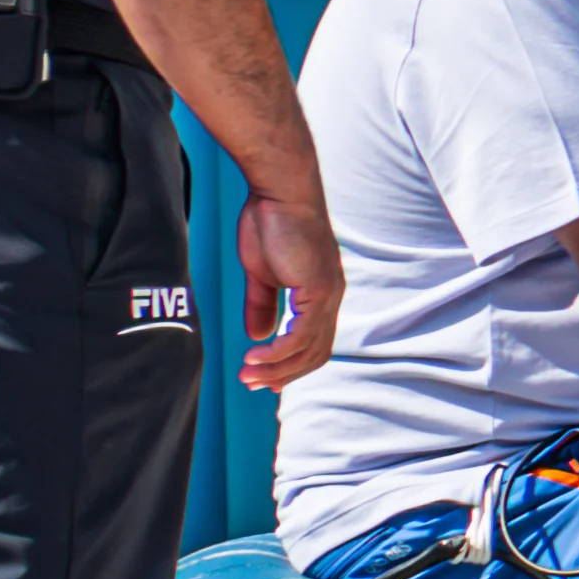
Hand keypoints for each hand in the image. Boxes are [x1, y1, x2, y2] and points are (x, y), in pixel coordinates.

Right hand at [234, 186, 337, 389]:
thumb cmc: (269, 225)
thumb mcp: (261, 274)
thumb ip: (261, 305)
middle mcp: (330, 298)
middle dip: (283, 374)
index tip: (261, 377)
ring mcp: (328, 294)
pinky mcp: (318, 288)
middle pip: (315, 354)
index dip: (289, 365)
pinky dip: (279, 351)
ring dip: (277, 368)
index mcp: (320, 294)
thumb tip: (259, 335)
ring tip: (248, 375)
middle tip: (251, 384)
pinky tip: (257, 356)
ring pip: (309, 349)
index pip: (312, 343)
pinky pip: (302, 333)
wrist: (278, 194)